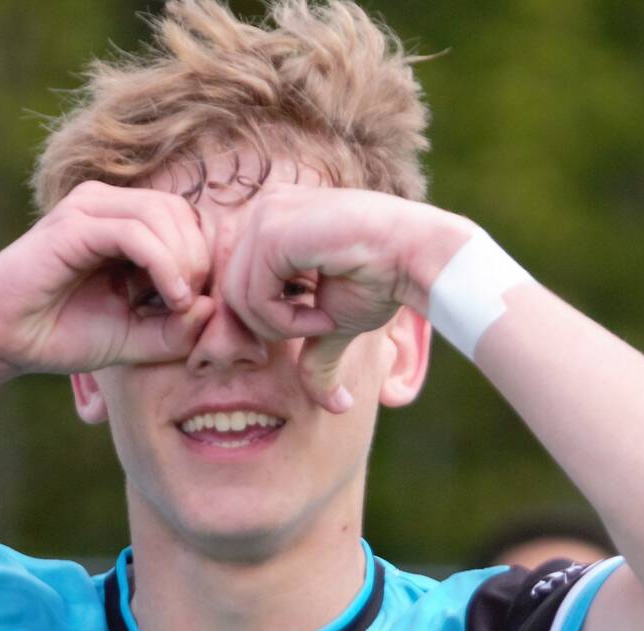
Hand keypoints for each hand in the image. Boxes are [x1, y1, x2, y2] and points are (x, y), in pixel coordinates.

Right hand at [0, 182, 216, 393]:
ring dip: (184, 261)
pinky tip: (171, 296)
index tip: (195, 308)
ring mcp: (89, 208)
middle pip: (180, 211)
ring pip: (163, 214)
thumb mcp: (135, 339)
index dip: (203, 260)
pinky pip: (137, 231)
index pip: (184, 220)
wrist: (0, 341)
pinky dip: (164, 263)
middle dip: (198, 258)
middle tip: (190, 306)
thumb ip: (177, 328)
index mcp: (122, 221)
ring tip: (180, 303)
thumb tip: (213, 305)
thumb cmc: (63, 336)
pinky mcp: (74, 224)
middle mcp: (106, 205)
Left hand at [220, 183, 471, 409]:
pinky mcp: (271, 230)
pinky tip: (323, 315)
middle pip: (228, 294)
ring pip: (237, 299)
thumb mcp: (336, 325)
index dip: (263, 321)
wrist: (415, 256)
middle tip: (318, 328)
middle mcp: (261, 211)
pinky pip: (254, 297)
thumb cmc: (382, 280)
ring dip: (283, 327)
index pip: (233, 285)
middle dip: (269, 327)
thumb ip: (315, 356)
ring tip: (324, 321)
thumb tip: (336, 406)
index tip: (312, 326)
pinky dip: (287, 322)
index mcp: (269, 223)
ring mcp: (264, 217)